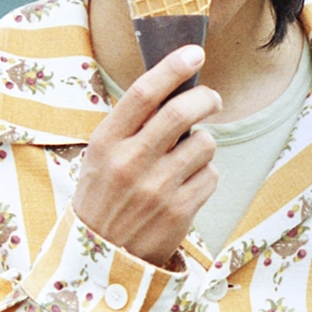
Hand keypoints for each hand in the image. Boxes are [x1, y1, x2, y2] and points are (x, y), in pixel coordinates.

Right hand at [70, 45, 221, 267]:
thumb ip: (130, 126)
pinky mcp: (179, 212)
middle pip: (182, 112)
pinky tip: (187, 185)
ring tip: (187, 158)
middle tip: (211, 99)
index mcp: (106, 143)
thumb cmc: (102, 197)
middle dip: (205, 98)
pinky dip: (206, 175)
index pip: (144, 93)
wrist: (100, 259)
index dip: (173, 67)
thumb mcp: (100, 156)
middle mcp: (130, 163)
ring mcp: (157, 188)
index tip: (194, 52)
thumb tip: (175, 89)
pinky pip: (211, 176)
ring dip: (203, 144)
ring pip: (204, 144)